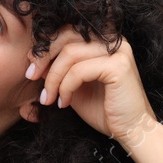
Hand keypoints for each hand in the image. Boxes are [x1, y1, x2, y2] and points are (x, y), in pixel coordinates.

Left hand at [25, 26, 158, 148]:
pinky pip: (79, 70)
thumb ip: (58, 69)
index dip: (44, 48)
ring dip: (53, 78)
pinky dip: (65, 86)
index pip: (67, 32)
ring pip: (70, 53)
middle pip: (67, 36)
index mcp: (102, 41)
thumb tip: (32, 58)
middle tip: (31, 78)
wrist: (130, 131)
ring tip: (48, 98)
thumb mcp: (73, 85)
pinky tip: (65, 102)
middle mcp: (112, 40)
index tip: (31, 70)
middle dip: (44, 57)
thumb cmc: (103, 109)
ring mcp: (118, 51)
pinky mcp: (118, 66)